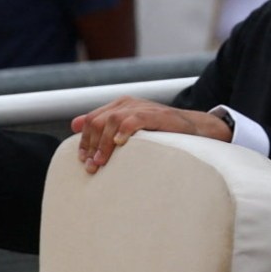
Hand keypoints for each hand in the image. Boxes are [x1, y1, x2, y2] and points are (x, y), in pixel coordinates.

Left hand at [71, 97, 229, 173]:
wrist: (197, 128)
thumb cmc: (162, 132)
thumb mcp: (130, 126)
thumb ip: (104, 125)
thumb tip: (73, 126)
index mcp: (119, 106)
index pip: (92, 120)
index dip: (84, 140)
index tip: (82, 160)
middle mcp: (127, 104)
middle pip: (98, 121)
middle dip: (91, 145)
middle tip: (90, 166)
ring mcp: (142, 108)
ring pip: (112, 120)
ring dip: (104, 143)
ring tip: (101, 162)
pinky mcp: (157, 115)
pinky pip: (135, 119)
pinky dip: (124, 130)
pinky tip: (120, 143)